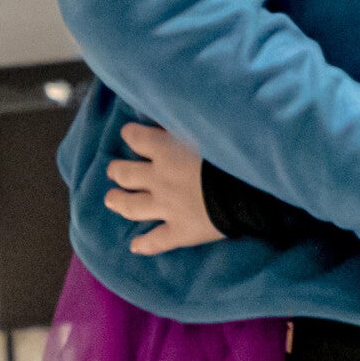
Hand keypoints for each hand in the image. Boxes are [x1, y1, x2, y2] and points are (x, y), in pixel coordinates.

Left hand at [106, 122, 226, 255]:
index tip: (128, 133)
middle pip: (126, 174)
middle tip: (114, 170)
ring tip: (111, 199)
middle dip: (117, 171)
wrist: (248, 190)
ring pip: (132, 207)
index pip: (138, 138)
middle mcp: (159, 179)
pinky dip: (144, 244)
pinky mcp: (179, 232)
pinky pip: (156, 241)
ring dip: (118, 202)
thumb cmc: (232, 152)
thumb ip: (189, 124)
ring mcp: (166, 208)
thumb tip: (177, 114)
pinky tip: (135, 246)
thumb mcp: (210, 127)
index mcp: (167, 150)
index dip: (131, 135)